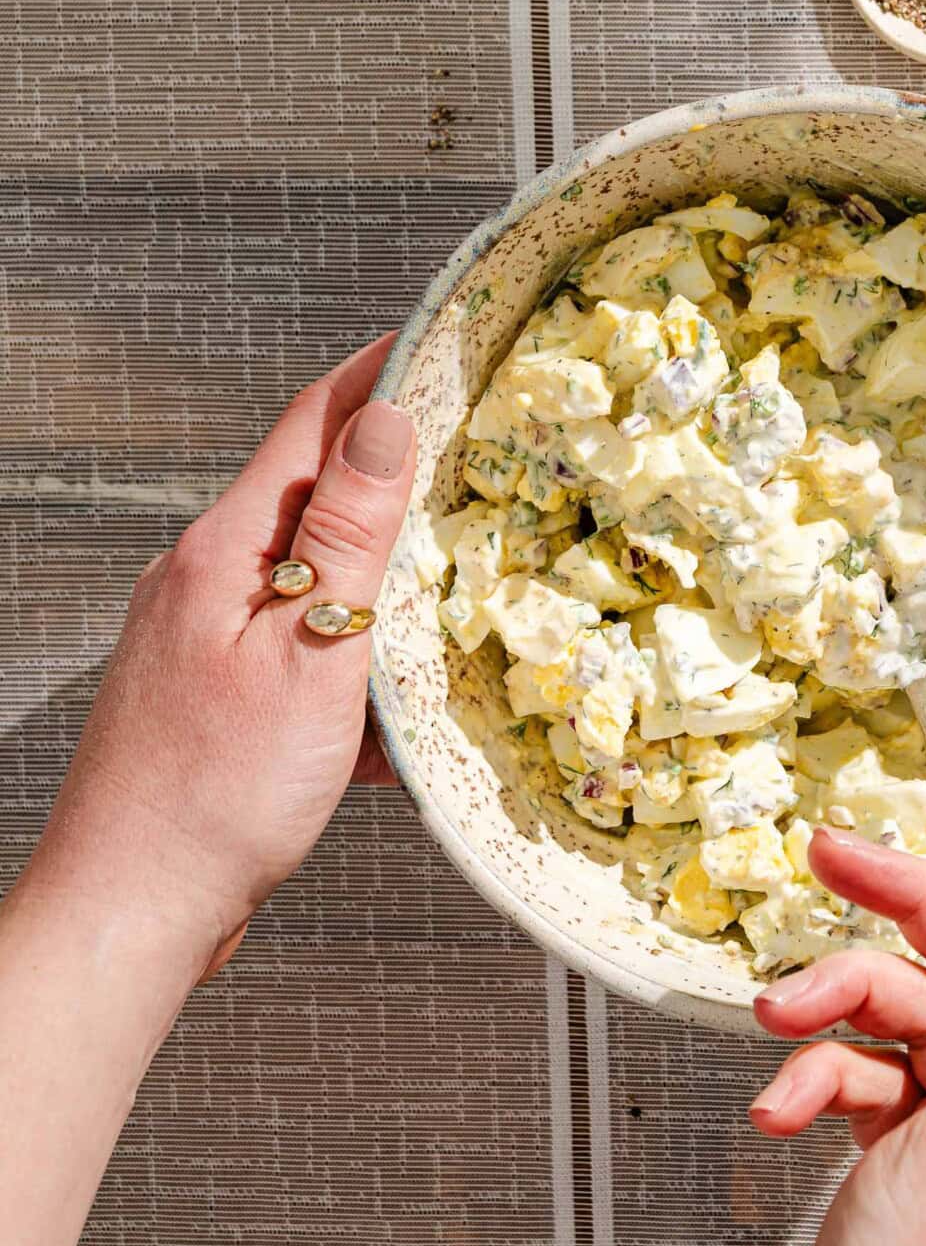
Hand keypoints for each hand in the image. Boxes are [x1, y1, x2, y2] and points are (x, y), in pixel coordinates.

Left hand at [23, 338, 415, 981]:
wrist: (130, 911)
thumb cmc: (213, 798)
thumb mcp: (310, 652)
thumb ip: (350, 535)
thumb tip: (385, 418)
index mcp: (222, 551)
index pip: (311, 422)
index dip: (379, 372)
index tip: (440, 334)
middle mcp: (201, 579)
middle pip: (313, 495)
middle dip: (393, 476)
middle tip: (476, 454)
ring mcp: (201, 638)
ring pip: (312, 580)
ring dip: (380, 585)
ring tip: (448, 598)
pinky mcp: (212, 697)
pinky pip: (300, 650)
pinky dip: (352, 667)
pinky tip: (386, 717)